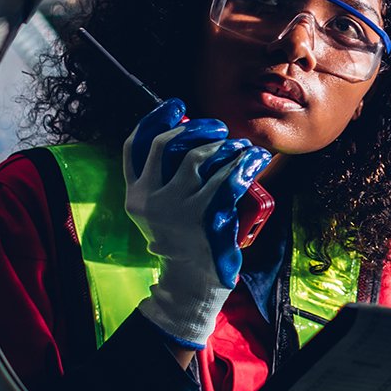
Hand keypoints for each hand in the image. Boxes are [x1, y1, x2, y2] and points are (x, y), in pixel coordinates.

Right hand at [122, 98, 270, 345]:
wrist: (192, 283)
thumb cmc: (182, 240)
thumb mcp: (159, 211)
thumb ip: (162, 179)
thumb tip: (190, 136)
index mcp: (135, 195)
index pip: (136, 146)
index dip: (155, 120)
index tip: (176, 106)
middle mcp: (151, 200)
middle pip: (168, 145)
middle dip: (196, 128)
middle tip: (219, 128)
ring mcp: (178, 210)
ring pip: (199, 158)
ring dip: (225, 146)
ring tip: (241, 148)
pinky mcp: (207, 219)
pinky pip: (228, 179)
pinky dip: (245, 164)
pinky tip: (255, 160)